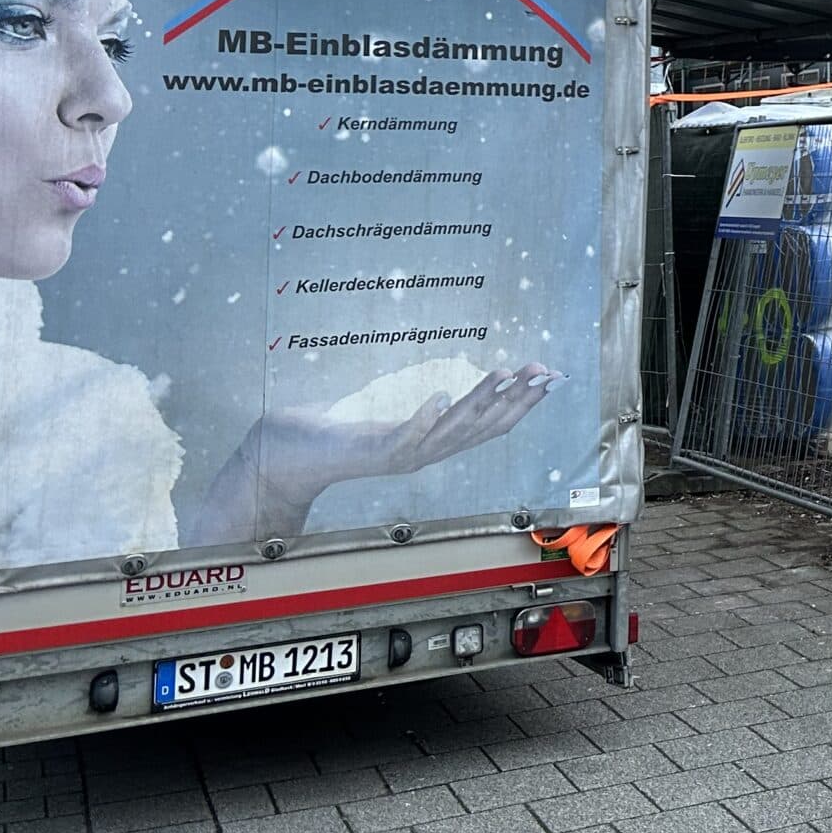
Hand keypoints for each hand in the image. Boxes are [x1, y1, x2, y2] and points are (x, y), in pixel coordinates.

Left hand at [251, 364, 560, 513]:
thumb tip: (443, 384)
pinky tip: (438, 396)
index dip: (523, 402)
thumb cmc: (329, 431)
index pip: (490, 423)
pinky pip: (402, 437)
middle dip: (518, 399)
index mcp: (431, 442)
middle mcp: (423, 452)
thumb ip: (413, 408)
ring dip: (481, 402)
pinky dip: (422, 419)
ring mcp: (399, 455)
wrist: (281, 458)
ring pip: (451, 431)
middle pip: (483, 427)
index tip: (550, 377)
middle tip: (548, 373)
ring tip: (507, 375)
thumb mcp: (383, 413)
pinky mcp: (370, 453)